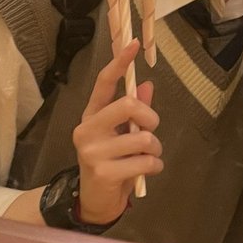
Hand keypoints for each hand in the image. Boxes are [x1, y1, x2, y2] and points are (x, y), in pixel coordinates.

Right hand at [71, 39, 162, 224]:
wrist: (95, 200)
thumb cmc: (112, 162)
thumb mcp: (122, 134)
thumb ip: (134, 111)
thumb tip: (146, 85)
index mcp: (92, 116)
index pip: (103, 83)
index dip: (119, 63)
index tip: (133, 43)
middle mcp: (87, 129)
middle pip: (128, 105)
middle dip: (151, 118)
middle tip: (151, 130)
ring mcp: (92, 151)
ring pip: (144, 138)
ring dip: (155, 149)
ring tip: (148, 157)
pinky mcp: (103, 172)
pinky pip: (146, 162)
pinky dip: (155, 167)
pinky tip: (145, 172)